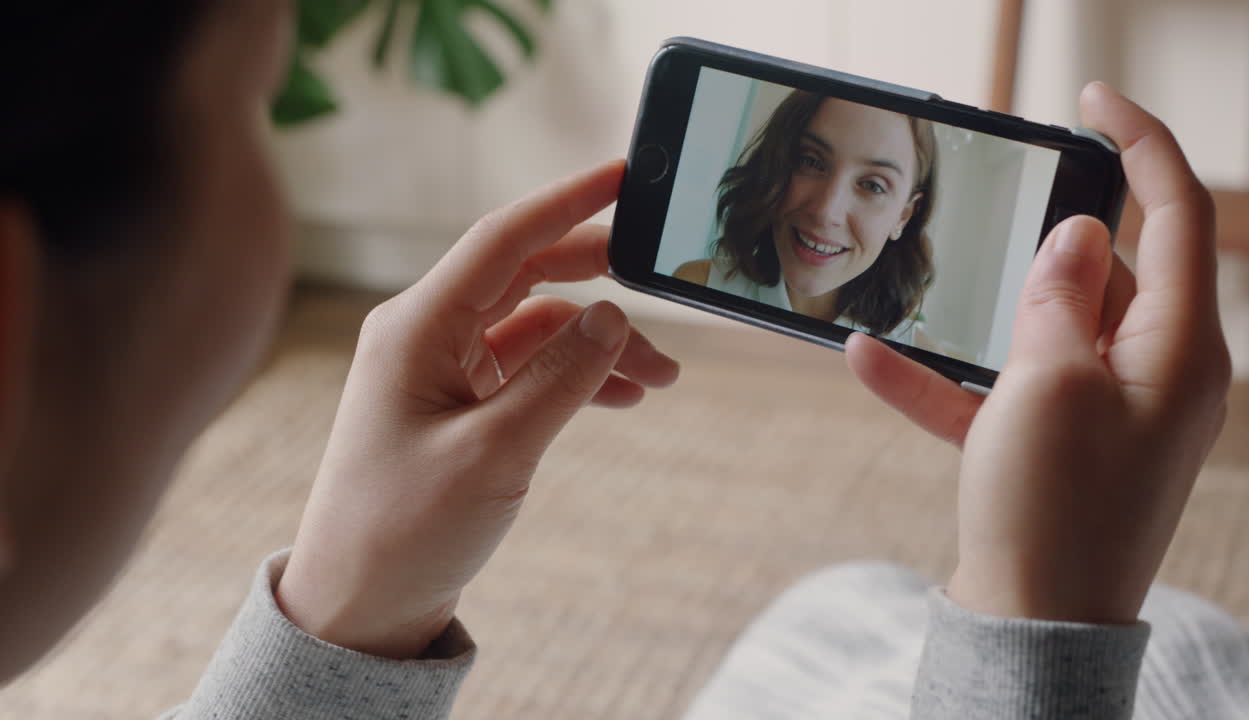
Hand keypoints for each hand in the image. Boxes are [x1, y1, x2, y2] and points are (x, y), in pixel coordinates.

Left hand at [275, 161, 679, 657]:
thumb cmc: (405, 530)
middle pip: (525, 274)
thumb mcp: (495, 452)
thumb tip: (614, 317)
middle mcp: (427, 336)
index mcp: (417, 328)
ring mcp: (442, 371)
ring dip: (598, 343)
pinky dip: (576, 375)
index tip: (622, 174)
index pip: (503, 239)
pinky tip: (620, 396)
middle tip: (661, 277)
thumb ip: (561, 378)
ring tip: (660, 378)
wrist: (361, 604)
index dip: (568, 201)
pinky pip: (527, 368)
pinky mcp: (457, 406)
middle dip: (599, 276)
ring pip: (537, 327)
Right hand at [845, 83, 1229, 623]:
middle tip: (1004, 213)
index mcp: (1178, 351)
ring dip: (984, 318)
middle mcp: (1152, 377)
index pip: (1175, 216)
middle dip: (1049, 247)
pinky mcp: (1052, 450)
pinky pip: (998, 394)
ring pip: (1048, 333)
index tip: (1095, 99)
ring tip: (927, 294)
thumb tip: (1079, 235)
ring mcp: (1102, 416)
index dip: (1140, 146)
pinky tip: (869, 360)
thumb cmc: (1055, 511)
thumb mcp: (1053, 385)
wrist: (1032, 630)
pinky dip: (944, 378)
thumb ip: (1061, 299)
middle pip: (1109, 275)